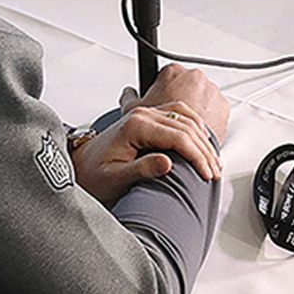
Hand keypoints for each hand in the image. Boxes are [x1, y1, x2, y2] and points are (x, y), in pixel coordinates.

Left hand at [72, 72, 226, 205]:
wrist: (79, 168)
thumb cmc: (93, 175)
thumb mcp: (115, 179)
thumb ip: (141, 170)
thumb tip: (167, 163)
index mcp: (135, 127)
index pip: (178, 136)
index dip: (197, 156)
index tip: (206, 173)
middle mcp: (141, 116)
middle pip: (186, 126)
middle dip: (204, 151)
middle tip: (214, 172)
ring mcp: (145, 115)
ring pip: (185, 118)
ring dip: (203, 139)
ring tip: (213, 161)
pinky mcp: (147, 120)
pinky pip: (178, 115)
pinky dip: (194, 127)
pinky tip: (202, 141)